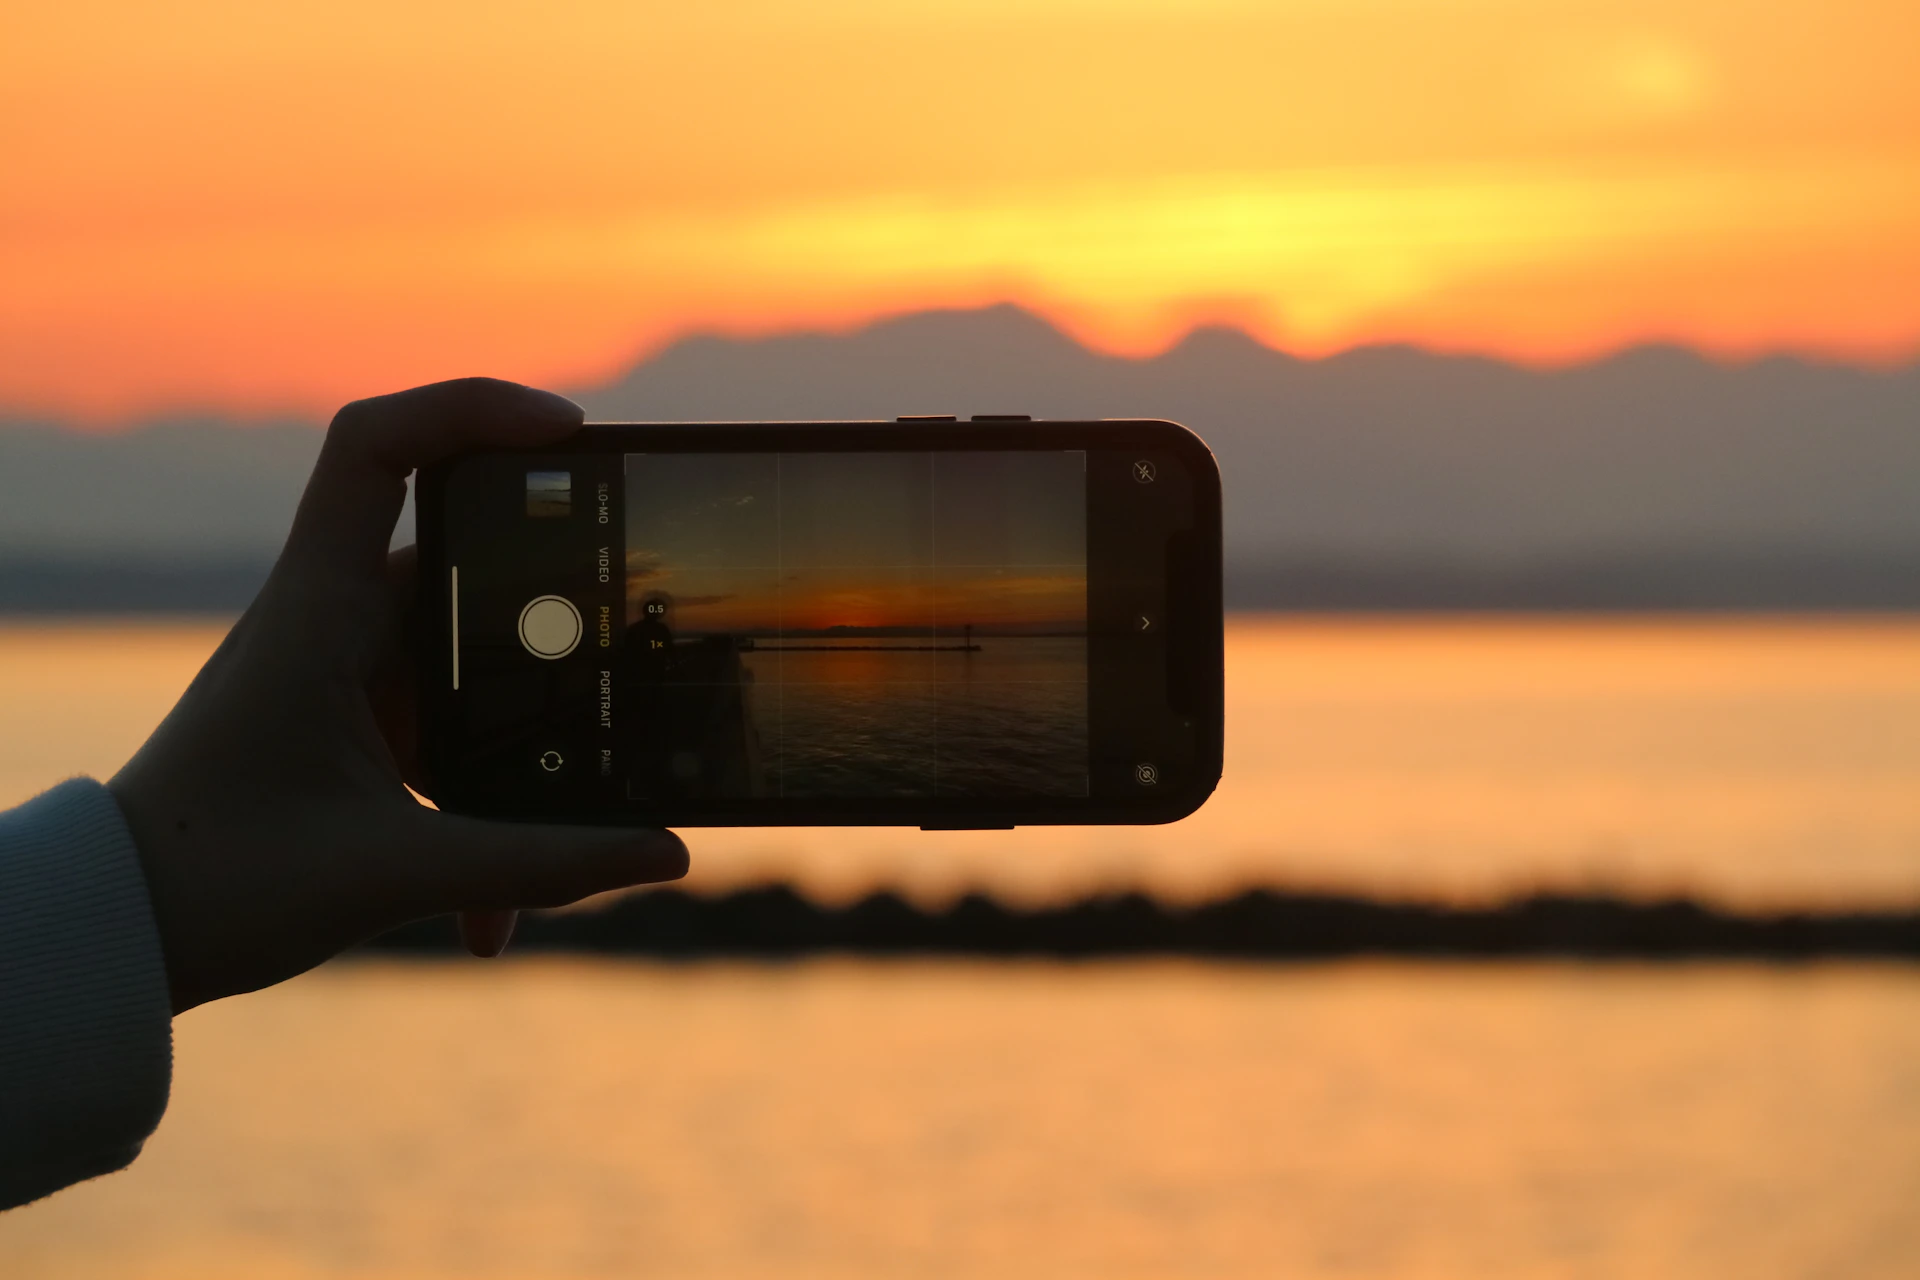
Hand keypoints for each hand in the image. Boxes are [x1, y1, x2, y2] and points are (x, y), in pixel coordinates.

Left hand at [110, 379, 687, 1012]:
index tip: (571, 435)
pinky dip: (486, 798)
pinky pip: (454, 729)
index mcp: (317, 610)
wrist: (125, 934)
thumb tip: (667, 854)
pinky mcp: (360, 723)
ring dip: (522, 738)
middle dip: (559, 608)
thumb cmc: (217, 885)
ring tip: (574, 809)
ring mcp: (350, 670)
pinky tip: (492, 909)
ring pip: (473, 660)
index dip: (471, 408)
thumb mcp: (393, 874)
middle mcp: (335, 619)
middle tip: (639, 639)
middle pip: (472, 558)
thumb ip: (540, 864)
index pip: (376, 448)